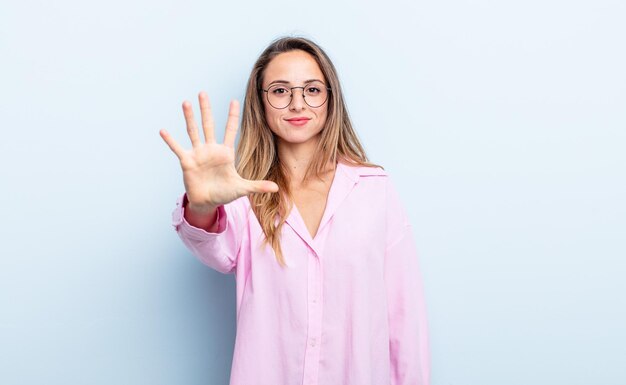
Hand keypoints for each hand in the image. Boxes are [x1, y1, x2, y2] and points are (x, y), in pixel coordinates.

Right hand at [160, 92, 278, 211]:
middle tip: (203, 92)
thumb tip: (276, 189)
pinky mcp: (187, 162)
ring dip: (189, 117)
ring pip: (193, 131)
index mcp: (225, 152)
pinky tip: (163, 130)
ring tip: (185, 102)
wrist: (207, 202)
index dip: (232, 116)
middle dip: (206, 109)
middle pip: (209, 125)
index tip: (234, 100)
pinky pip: (177, 148)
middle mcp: (210, 149)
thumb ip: (258, 186)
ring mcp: (198, 154)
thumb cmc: (224, 193)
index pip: (230, 130)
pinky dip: (170, 140)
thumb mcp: (242, 189)